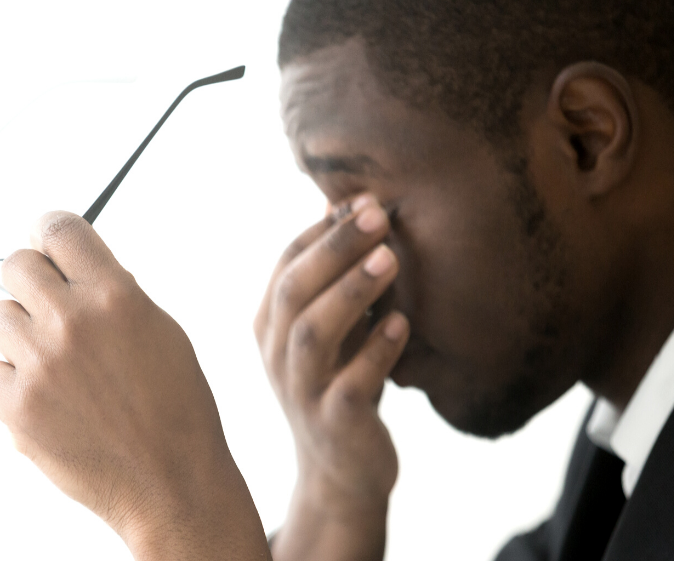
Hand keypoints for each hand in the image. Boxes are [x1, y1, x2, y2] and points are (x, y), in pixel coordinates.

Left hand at [0, 211, 270, 560]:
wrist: (171, 483)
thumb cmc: (175, 409)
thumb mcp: (161, 331)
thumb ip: (114, 293)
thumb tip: (73, 268)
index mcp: (115, 294)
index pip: (59, 229)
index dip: (48, 232)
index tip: (45, 242)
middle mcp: (72, 321)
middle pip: (15, 264)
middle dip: (32, 282)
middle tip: (50, 309)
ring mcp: (39, 364)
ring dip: (20, 336)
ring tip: (56, 367)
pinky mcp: (16, 406)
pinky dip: (9, 383)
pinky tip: (44, 400)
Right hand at [253, 195, 408, 560]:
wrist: (341, 474)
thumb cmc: (341, 383)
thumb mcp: (332, 328)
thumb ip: (335, 277)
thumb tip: (349, 205)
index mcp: (270, 325)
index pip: (286, 264)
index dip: (320, 230)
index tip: (363, 199)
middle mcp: (276, 355)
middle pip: (294, 289)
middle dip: (335, 247)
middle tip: (378, 214)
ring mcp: (302, 391)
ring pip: (314, 333)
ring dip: (352, 291)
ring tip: (391, 259)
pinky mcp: (335, 423)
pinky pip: (352, 383)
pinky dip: (377, 351)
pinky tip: (402, 324)